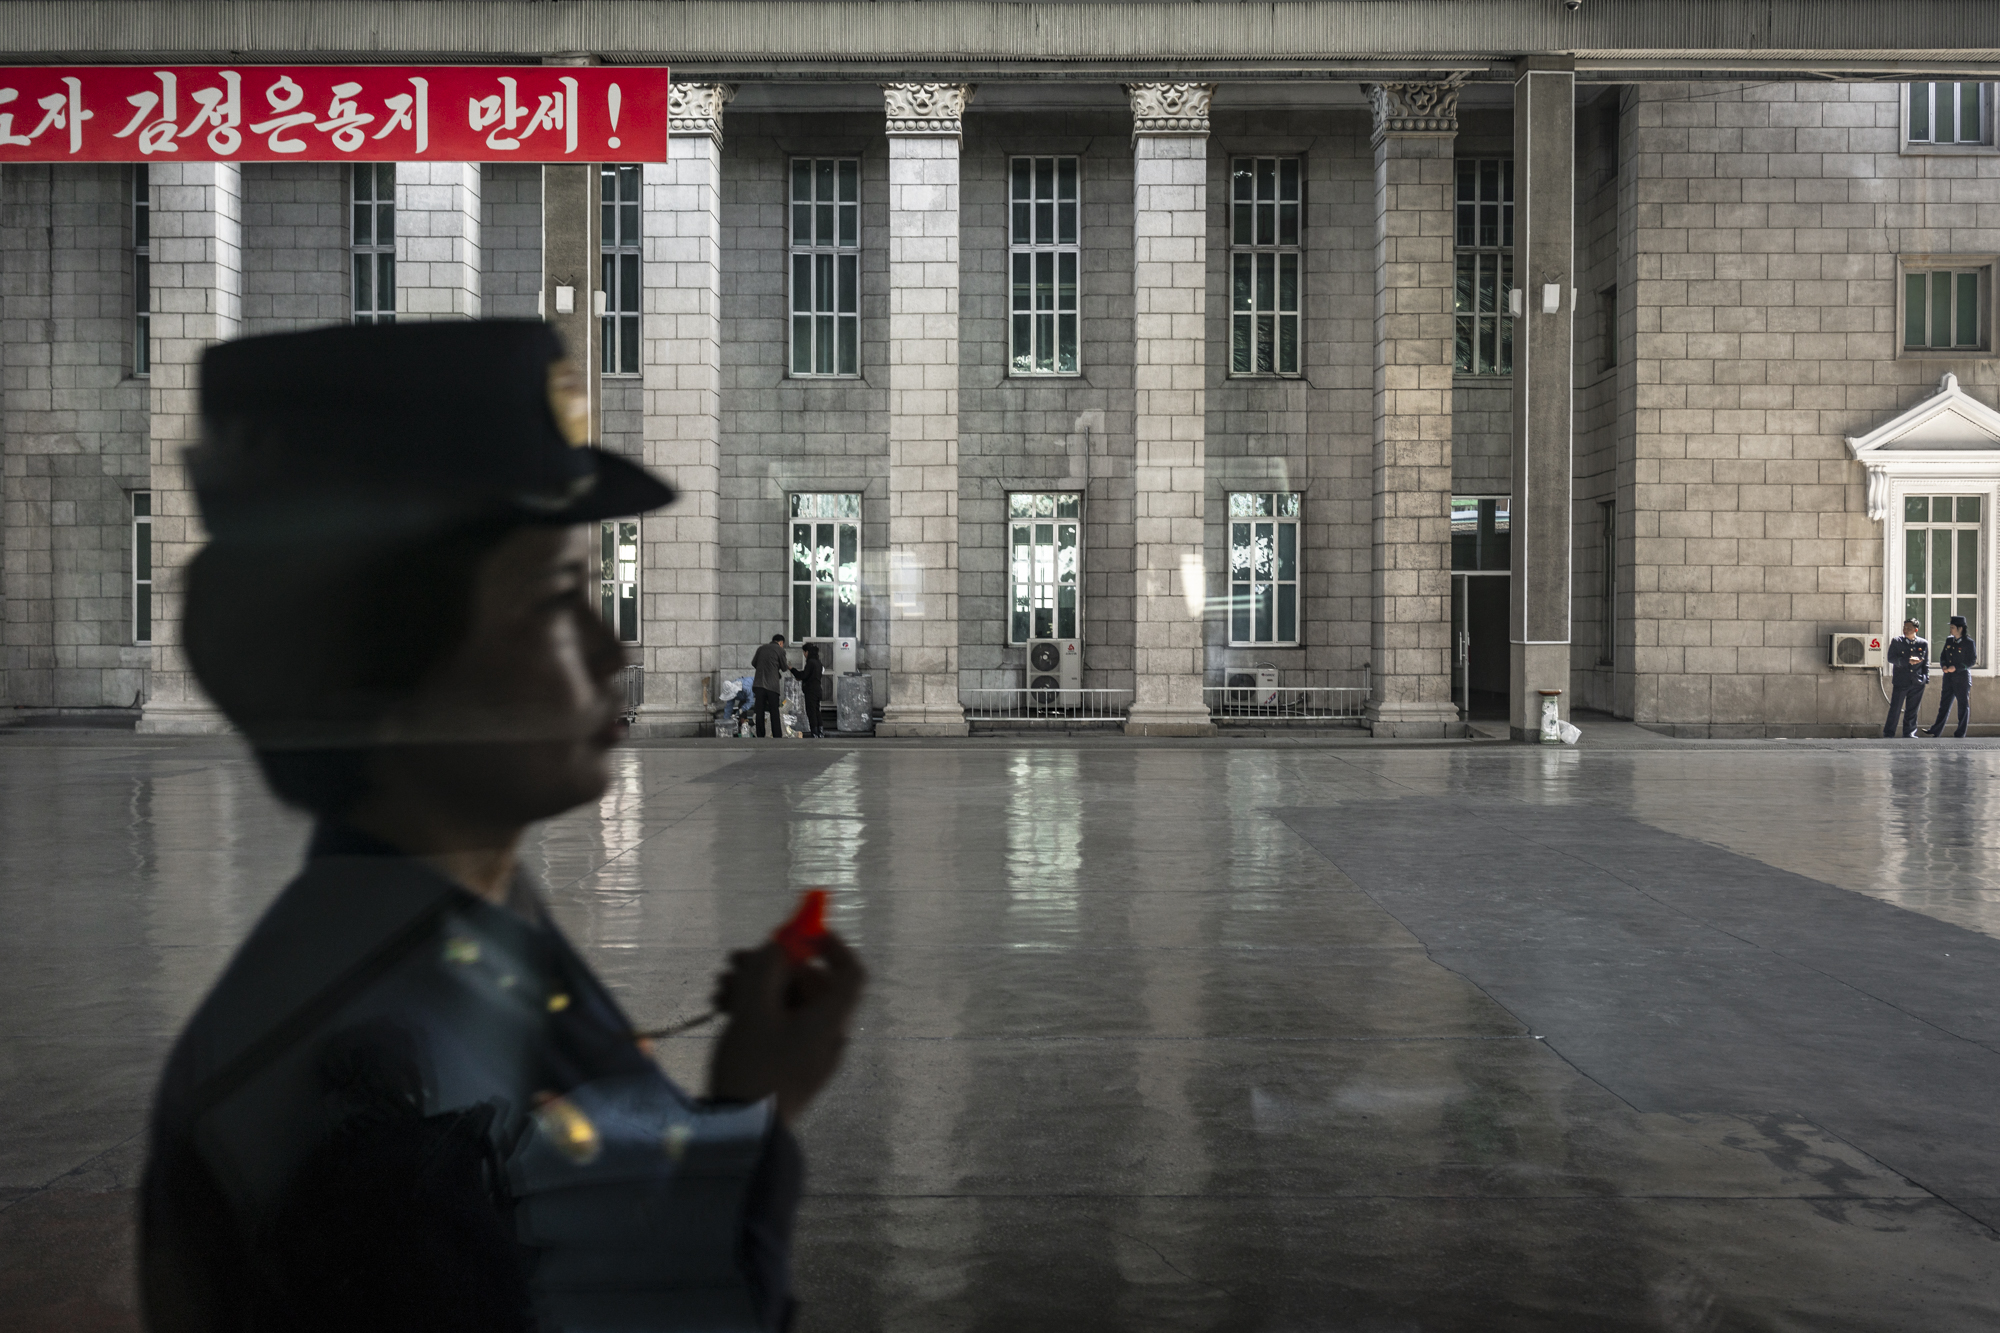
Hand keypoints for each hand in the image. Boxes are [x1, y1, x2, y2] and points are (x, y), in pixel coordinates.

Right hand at [707, 933, 865, 1124]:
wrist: (739, 1134)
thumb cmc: (751, 1066)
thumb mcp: (752, 1010)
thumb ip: (766, 967)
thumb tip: (778, 946)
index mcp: (829, 1021)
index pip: (850, 973)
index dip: (830, 946)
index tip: (801, 932)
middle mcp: (827, 1037)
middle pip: (811, 986)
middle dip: (774, 967)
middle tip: (735, 961)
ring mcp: (809, 1056)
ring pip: (789, 1006)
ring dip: (757, 988)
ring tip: (719, 987)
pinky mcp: (789, 1069)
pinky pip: (780, 1029)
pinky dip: (757, 1013)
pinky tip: (722, 1008)